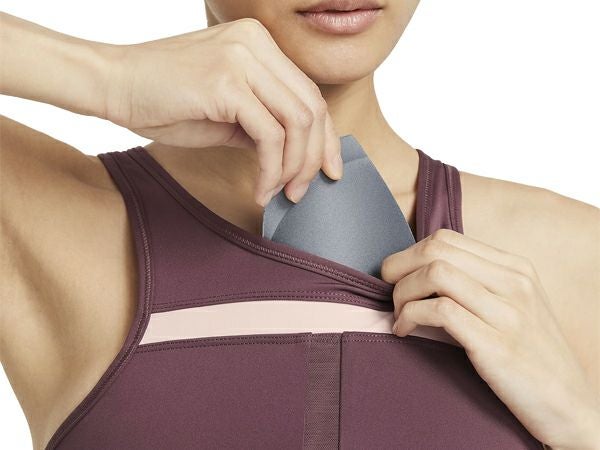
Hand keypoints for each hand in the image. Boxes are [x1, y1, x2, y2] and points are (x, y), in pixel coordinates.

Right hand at [103, 18, 342, 205]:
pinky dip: (271, 169)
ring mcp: (242, 58)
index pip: (309, 94)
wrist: (111, 85)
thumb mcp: (226, 113)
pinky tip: (260, 188)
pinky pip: (269, 134)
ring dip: (294, 166)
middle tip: (301, 191)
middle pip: (312, 107)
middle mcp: (256, 43)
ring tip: (280, 192)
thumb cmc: (163, 100)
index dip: (326, 136)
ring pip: (298, 120)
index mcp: (259, 44)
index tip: (327, 169)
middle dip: (314, 157)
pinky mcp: (226, 81)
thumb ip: (263, 124)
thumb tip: (294, 155)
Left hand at [380, 228, 599, 449]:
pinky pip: (439, 311)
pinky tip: (404, 330)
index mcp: (515, 268)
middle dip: (398, 267)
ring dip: (403, 293)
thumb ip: (477, 283)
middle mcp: (513, 283)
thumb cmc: (533, 355)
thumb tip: (421, 271)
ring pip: (435, 274)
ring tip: (400, 314)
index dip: (409, 253)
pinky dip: (410, 316)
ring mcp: (507, 312)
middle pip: (436, 250)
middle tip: (388, 290)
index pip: (446, 239)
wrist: (571, 405)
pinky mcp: (495, 344)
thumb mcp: (514, 306)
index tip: (397, 275)